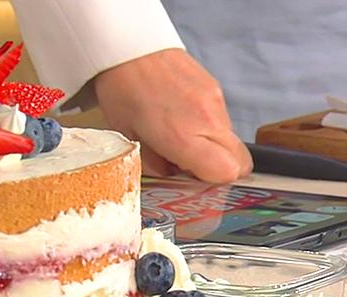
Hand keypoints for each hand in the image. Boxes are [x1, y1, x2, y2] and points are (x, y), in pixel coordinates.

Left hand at [94, 48, 251, 182]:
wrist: (129, 48)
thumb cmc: (122, 93)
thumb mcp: (129, 139)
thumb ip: (156, 165)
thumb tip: (174, 176)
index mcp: (183, 136)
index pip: (226, 172)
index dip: (212, 182)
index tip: (190, 178)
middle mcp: (207, 120)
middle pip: (241, 162)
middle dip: (219, 170)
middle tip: (189, 165)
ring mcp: (216, 102)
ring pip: (233, 141)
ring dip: (212, 148)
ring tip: (180, 138)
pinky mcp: (216, 89)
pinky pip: (224, 120)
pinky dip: (209, 129)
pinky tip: (182, 119)